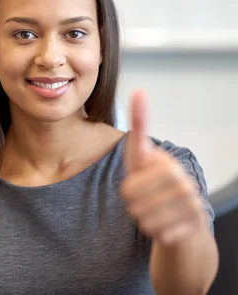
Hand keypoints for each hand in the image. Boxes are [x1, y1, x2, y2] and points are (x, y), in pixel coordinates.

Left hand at [121, 90, 206, 245]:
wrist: (177, 216)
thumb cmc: (151, 181)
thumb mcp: (139, 154)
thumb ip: (138, 125)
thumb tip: (140, 90)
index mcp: (167, 165)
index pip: (134, 184)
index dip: (130, 188)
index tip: (136, 178)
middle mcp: (185, 183)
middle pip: (135, 202)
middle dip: (132, 204)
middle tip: (141, 200)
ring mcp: (193, 205)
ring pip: (147, 220)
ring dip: (143, 219)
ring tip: (151, 211)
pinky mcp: (196, 226)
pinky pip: (161, 235)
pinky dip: (156, 233)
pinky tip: (164, 225)